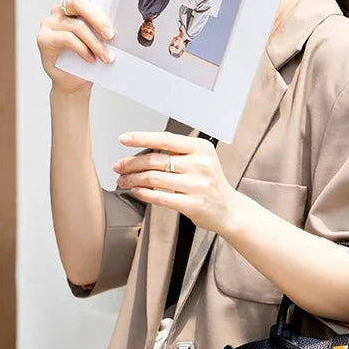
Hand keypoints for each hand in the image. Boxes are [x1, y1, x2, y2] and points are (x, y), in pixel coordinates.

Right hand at [36, 0, 114, 94]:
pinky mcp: (44, 38)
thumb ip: (103, 29)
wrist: (74, 83)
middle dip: (98, 18)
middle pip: (78, 3)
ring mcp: (50, 23)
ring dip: (95, 43)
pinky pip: (68, 39)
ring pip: (77, 26)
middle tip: (111, 34)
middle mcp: (60, 11)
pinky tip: (91, 59)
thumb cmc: (89, 60)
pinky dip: (83, 50)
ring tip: (107, 57)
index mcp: (75, 8)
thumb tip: (122, 27)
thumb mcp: (99, 42)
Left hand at [112, 131, 238, 234]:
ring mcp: (197, 185)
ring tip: (124, 181)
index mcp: (201, 148)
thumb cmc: (211, 184)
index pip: (165, 139)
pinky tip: (136, 191)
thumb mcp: (202, 160)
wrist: (229, 210)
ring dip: (133, 179)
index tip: (124, 139)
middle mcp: (200, 165)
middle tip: (119, 167)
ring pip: (153, 178)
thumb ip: (178, 153)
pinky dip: (143, 193)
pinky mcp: (192, 204)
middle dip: (131, 163)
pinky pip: (160, 197)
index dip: (141, 138)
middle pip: (155, 160)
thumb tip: (142, 151)